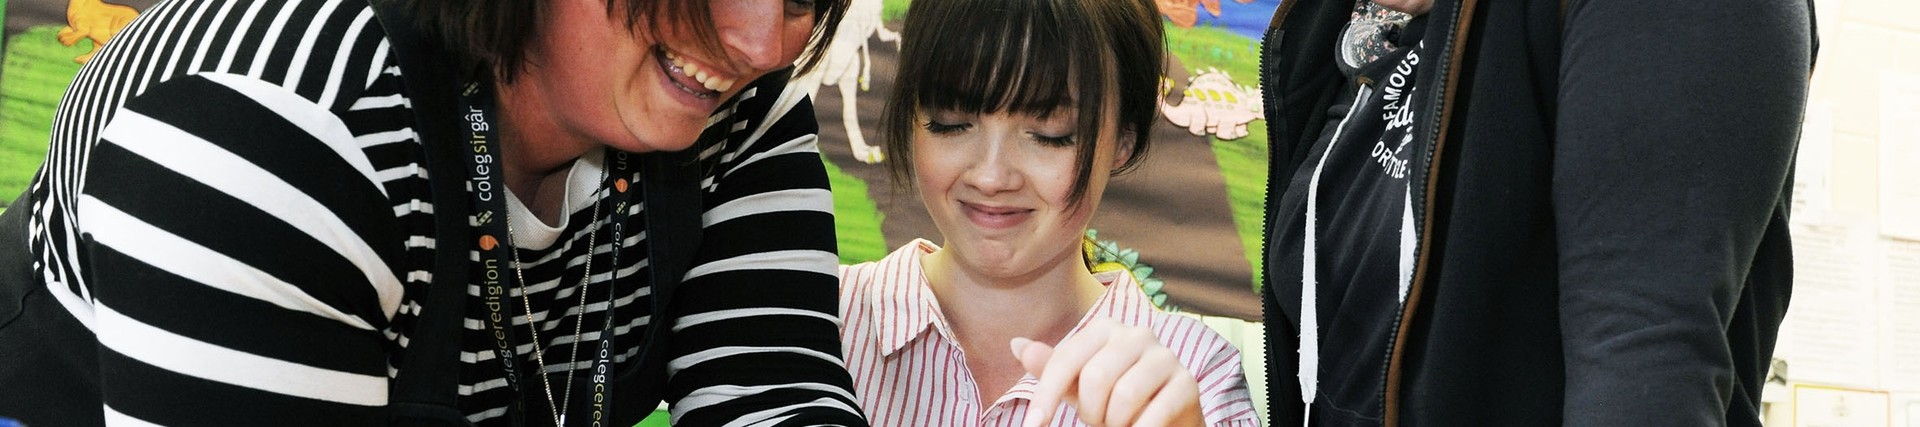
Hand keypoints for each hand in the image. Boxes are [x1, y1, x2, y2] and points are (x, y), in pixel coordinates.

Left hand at [1011, 318, 1204, 426]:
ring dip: (1115, 422)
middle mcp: (1138, 333)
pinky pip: (1153, 414)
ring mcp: (1166, 356)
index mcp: (1106, 328)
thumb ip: (1052, 367)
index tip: (1033, 426)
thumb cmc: (1115, 400)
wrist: (1166, 419)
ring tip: (1120, 423)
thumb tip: (1017, 345)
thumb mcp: (1078, 386)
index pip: (1066, 359)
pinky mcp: (1188, 383)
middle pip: (1096, 377)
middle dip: (1091, 412)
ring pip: (1125, 395)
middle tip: (1099, 422)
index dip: (1045, 395)